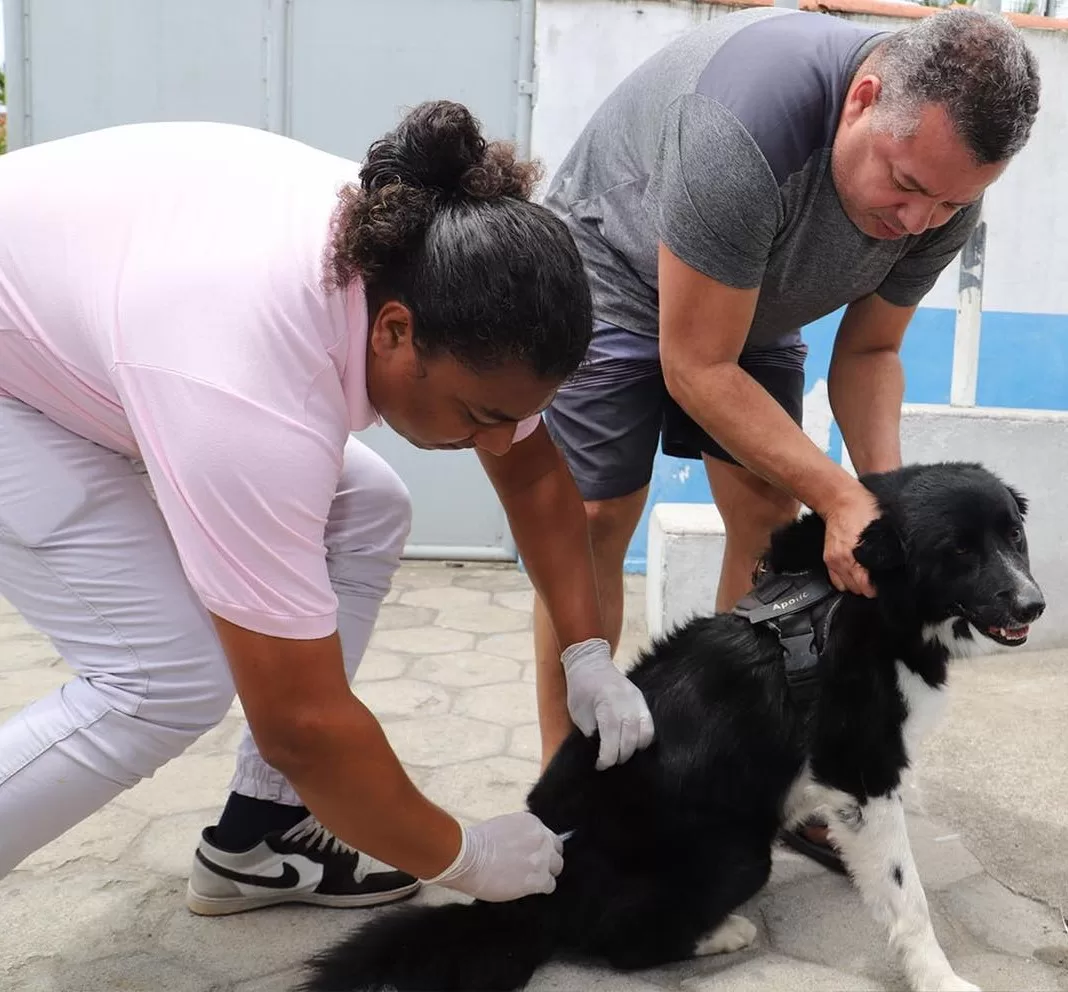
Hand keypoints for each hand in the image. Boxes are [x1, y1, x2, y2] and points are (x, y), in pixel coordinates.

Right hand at [419, 811, 563, 901]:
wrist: (468, 856)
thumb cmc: (476, 842)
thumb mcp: (502, 827)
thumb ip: (518, 834)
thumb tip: (521, 845)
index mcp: (531, 823)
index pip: (547, 835)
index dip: (541, 847)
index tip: (533, 854)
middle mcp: (541, 838)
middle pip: (556, 851)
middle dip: (548, 859)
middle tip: (536, 868)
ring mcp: (541, 859)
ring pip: (556, 868)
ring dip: (546, 874)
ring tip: (532, 880)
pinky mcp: (538, 879)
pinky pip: (550, 885)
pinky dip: (541, 888)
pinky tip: (529, 889)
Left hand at [561, 638, 654, 769]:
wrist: (590, 663)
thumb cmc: (580, 689)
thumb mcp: (578, 714)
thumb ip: (591, 733)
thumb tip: (601, 752)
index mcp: (606, 704)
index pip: (612, 739)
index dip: (607, 758)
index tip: (600, 765)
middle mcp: (626, 702)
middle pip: (630, 740)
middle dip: (619, 756)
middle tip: (609, 762)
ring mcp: (637, 700)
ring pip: (644, 734)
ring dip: (633, 749)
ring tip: (620, 754)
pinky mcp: (642, 700)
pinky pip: (650, 726)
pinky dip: (643, 739)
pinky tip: (633, 744)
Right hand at [822, 483, 880, 597]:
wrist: (840, 499)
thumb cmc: (863, 509)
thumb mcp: (882, 529)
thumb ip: (887, 550)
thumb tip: (898, 565)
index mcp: (856, 555)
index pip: (868, 587)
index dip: (880, 587)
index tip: (886, 582)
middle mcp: (842, 561)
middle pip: (858, 590)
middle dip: (869, 586)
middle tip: (878, 577)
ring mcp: (833, 561)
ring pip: (847, 588)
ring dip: (857, 584)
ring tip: (866, 575)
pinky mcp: (828, 559)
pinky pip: (836, 581)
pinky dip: (845, 581)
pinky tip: (854, 572)